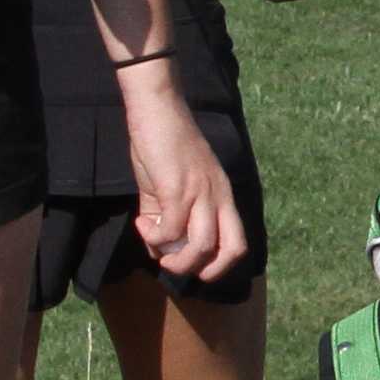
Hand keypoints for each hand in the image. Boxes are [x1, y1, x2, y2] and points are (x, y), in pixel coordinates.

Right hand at [118, 60, 248, 283]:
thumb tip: (158, 247)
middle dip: (206, 271)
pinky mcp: (177, 188)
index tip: (188, 259)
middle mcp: (219, 197)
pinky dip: (154, 237)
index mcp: (223, 195)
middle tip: (174, 264)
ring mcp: (200, 193)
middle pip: (232, 251)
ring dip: (175, 259)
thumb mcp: (174, 183)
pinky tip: (141, 223)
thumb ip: (169, 215)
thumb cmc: (164, 143)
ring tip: (154, 246)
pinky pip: (170, 230)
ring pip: (201, 247)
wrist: (157, 108)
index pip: (238, 242)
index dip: (217, 264)